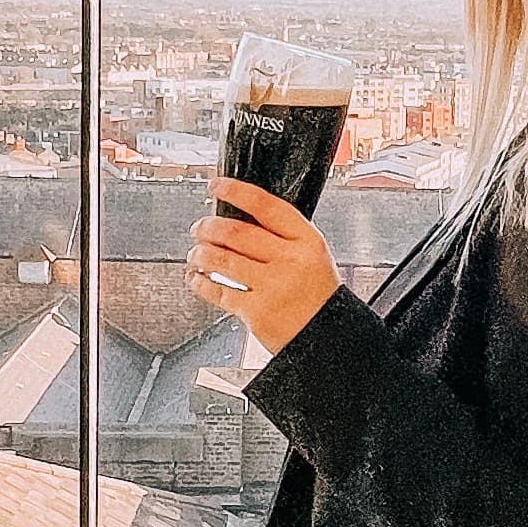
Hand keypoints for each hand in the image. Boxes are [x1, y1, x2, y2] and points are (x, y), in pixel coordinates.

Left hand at [188, 180, 339, 359]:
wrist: (331, 340)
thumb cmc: (319, 298)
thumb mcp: (314, 258)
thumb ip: (284, 238)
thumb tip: (240, 218)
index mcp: (307, 241)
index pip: (265, 205)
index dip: (236, 191)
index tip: (217, 186)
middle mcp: (290, 261)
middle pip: (236, 232)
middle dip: (209, 226)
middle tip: (199, 227)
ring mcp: (272, 286)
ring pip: (222, 259)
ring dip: (201, 253)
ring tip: (196, 253)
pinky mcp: (256, 312)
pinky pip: (218, 292)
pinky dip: (201, 282)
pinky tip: (196, 278)